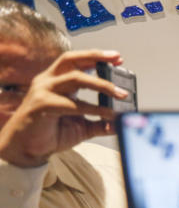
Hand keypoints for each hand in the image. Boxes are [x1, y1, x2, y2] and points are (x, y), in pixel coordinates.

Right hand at [0, 50, 127, 166]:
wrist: (27, 150)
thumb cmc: (51, 133)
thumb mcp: (81, 126)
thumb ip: (100, 123)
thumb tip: (120, 122)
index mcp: (56, 81)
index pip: (76, 62)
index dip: (96, 57)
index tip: (117, 58)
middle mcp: (48, 81)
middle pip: (72, 60)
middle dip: (96, 57)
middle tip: (117, 60)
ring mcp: (43, 91)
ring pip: (75, 78)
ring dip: (101, 84)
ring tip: (120, 94)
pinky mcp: (41, 105)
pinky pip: (73, 103)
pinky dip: (93, 108)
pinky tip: (107, 113)